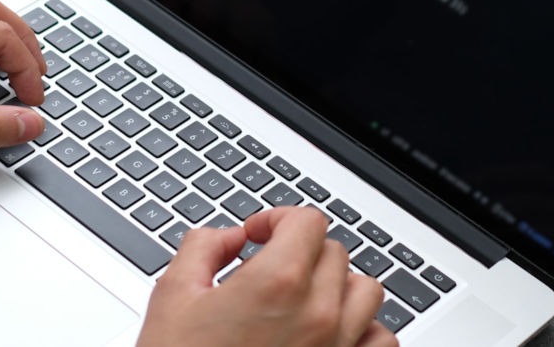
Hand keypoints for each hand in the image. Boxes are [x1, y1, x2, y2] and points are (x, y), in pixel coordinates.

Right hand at [137, 207, 396, 346]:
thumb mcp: (173, 296)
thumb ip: (204, 248)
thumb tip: (229, 238)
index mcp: (277, 283)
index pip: (308, 221)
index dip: (279, 219)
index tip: (259, 235)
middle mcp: (317, 315)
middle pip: (334, 253)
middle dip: (300, 252)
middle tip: (267, 271)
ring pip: (366, 292)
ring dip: (338, 286)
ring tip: (304, 298)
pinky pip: (380, 341)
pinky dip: (364, 330)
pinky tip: (333, 333)